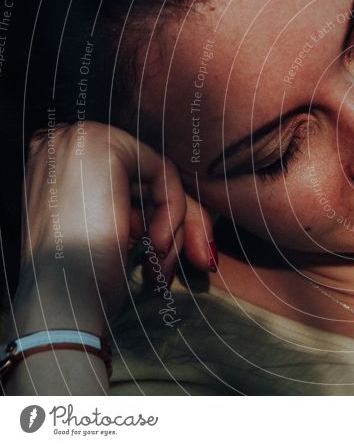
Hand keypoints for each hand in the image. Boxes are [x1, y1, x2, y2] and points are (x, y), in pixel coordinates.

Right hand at [18, 119, 214, 318]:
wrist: (60, 305)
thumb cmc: (84, 284)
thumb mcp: (115, 236)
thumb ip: (143, 212)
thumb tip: (193, 225)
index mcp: (59, 166)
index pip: (132, 182)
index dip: (164, 219)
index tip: (185, 259)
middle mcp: (62, 143)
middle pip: (148, 178)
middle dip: (183, 224)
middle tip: (203, 262)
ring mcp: (77, 138)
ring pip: (160, 176)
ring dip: (176, 228)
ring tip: (162, 269)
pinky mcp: (100, 143)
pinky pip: (163, 171)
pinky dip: (172, 211)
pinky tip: (157, 245)